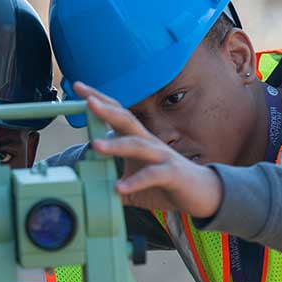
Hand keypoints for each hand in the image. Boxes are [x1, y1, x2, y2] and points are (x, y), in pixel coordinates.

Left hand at [74, 82, 223, 217]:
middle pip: (127, 120)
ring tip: (95, 145)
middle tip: (87, 100)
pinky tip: (119, 187)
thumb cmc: (166, 184)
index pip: (117, 114)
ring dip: (116, 145)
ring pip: (138, 145)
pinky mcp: (172, 174)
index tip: (78, 87)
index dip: (99, 100)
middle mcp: (149, 143)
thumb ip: (113, 183)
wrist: (202, 194)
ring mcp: (161, 157)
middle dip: (106, 109)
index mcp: (139, 140)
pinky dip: (135, 181)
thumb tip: (93, 190)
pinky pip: (152, 175)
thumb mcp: (134, 184)